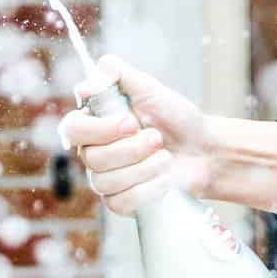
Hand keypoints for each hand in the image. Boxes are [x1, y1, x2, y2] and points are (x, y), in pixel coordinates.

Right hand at [60, 53, 212, 214]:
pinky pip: (121, 202)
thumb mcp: (149, 88)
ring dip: (144, 168)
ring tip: (165, 157)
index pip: (72, 128)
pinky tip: (165, 179)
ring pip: (106, 182)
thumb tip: (86, 84)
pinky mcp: (121, 202)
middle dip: (131, 149)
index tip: (131, 123)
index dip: (99, 129)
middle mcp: (94, 152)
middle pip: (91, 158)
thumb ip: (116, 74)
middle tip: (157, 138)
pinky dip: (149, 189)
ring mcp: (106, 180)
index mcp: (95, 124)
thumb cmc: (175, 117)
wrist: (203, 149)